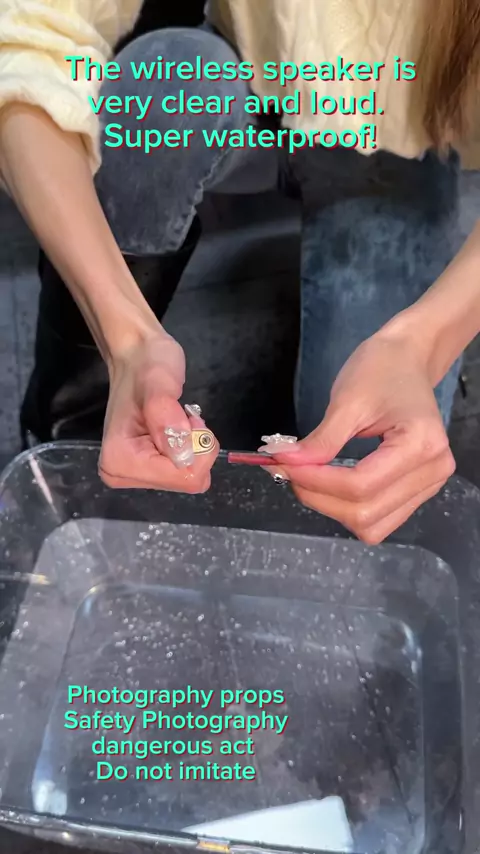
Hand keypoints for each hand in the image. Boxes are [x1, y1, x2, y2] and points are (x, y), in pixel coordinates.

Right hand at [98, 331, 217, 491]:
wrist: (137, 357)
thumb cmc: (147, 365)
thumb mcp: (159, 382)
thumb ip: (167, 416)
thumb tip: (183, 454)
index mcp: (119, 461)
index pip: (182, 477)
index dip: (197, 448)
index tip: (188, 418)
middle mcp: (121, 475)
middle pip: (186, 480)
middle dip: (196, 448)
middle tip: (185, 417)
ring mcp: (133, 475)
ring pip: (188, 477)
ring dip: (194, 448)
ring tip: (178, 420)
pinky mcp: (146, 471)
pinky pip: (185, 472)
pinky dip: (190, 450)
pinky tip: (177, 430)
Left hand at [261, 328, 455, 543]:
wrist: (406, 361)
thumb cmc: (381, 370)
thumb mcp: (347, 401)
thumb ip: (321, 440)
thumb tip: (286, 464)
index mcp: (422, 444)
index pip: (360, 485)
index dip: (316, 481)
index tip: (283, 465)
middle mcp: (433, 471)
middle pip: (365, 512)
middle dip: (318, 497)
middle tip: (288, 471)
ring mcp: (429, 485)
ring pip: (371, 524)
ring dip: (331, 508)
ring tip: (307, 478)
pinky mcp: (417, 491)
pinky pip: (379, 518)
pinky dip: (348, 509)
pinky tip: (329, 485)